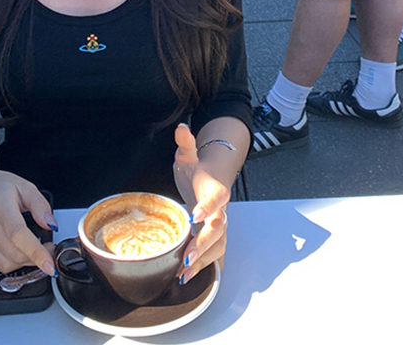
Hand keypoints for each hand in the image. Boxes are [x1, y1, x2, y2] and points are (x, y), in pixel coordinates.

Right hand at [0, 167, 57, 275]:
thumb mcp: (26, 187)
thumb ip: (41, 206)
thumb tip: (51, 226)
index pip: (18, 235)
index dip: (36, 253)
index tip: (49, 264)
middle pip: (14, 254)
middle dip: (35, 258)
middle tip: (47, 249)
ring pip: (5, 265)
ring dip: (23, 262)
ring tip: (30, 248)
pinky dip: (9, 259)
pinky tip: (12, 245)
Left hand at [172, 123, 230, 283]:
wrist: (213, 179)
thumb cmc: (199, 170)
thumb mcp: (190, 155)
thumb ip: (186, 143)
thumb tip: (181, 127)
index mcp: (215, 189)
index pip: (216, 199)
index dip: (207, 207)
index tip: (194, 216)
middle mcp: (221, 209)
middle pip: (219, 228)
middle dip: (203, 242)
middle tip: (187, 255)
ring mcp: (219, 225)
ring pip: (218, 245)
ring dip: (203, 260)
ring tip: (184, 271)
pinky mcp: (214, 237)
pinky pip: (213, 254)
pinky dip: (202, 266)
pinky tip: (184, 276)